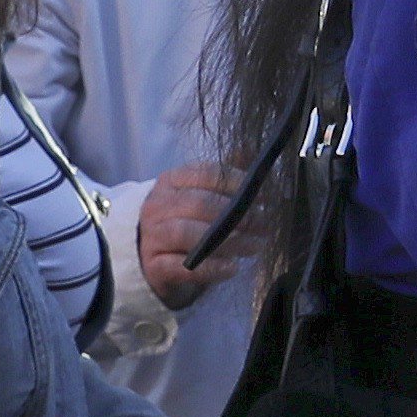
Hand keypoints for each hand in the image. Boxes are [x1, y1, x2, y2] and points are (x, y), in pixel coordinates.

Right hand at [136, 161, 261, 311]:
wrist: (153, 259)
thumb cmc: (185, 222)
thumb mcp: (201, 195)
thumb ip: (224, 176)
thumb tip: (252, 149)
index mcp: (171, 180)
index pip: (207, 173)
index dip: (238, 183)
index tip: (265, 196)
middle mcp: (157, 205)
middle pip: (199, 203)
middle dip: (237, 214)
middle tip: (265, 225)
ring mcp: (152, 235)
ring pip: (188, 233)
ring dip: (227, 241)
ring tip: (254, 246)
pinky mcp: (152, 266)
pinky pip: (182, 266)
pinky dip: (210, 267)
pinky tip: (232, 268)